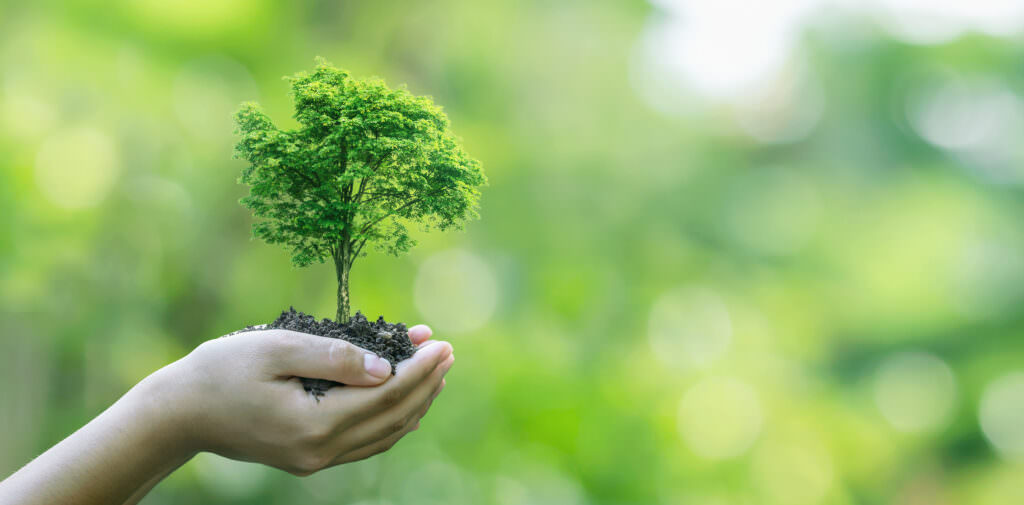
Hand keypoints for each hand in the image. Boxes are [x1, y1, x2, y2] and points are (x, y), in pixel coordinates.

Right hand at [147, 325, 452, 474]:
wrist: (178, 413)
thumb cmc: (220, 371)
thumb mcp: (275, 348)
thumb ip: (333, 356)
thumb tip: (386, 368)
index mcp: (313, 424)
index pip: (386, 397)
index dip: (419, 370)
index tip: (442, 343)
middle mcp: (319, 451)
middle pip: (392, 419)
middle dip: (425, 384)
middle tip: (448, 351)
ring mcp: (314, 459)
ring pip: (382, 435)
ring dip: (414, 404)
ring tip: (436, 373)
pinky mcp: (308, 457)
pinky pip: (364, 443)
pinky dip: (390, 421)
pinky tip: (404, 402)